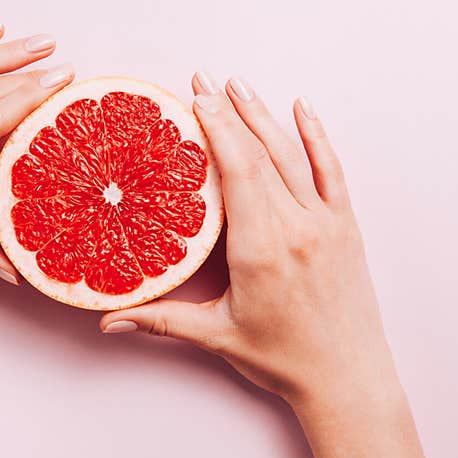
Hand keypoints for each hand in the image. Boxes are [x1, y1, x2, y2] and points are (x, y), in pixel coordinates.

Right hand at [100, 71, 427, 457]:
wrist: (348, 379)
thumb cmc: (283, 360)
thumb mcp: (216, 336)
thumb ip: (160, 320)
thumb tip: (109, 319)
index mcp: (260, 249)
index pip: (236, 171)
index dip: (216, 129)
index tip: (196, 98)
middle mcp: (295, 227)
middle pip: (259, 154)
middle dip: (229, 112)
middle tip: (204, 78)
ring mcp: (325, 224)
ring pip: (292, 156)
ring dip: (263, 116)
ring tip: (239, 84)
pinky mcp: (346, 228)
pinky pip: (333, 172)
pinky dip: (318, 137)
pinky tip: (303, 108)